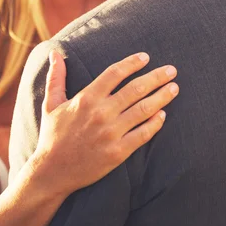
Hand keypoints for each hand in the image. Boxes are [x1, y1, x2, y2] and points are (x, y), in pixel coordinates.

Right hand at [27, 51, 178, 197]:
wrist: (52, 173)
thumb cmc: (53, 136)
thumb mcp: (51, 105)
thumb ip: (56, 78)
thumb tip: (54, 53)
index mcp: (86, 99)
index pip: (115, 73)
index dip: (132, 63)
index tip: (146, 57)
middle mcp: (101, 113)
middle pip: (136, 88)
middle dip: (157, 77)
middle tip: (172, 70)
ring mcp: (111, 133)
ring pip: (144, 109)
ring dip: (162, 97)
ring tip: (174, 88)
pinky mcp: (118, 152)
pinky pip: (143, 134)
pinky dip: (156, 123)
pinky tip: (163, 115)